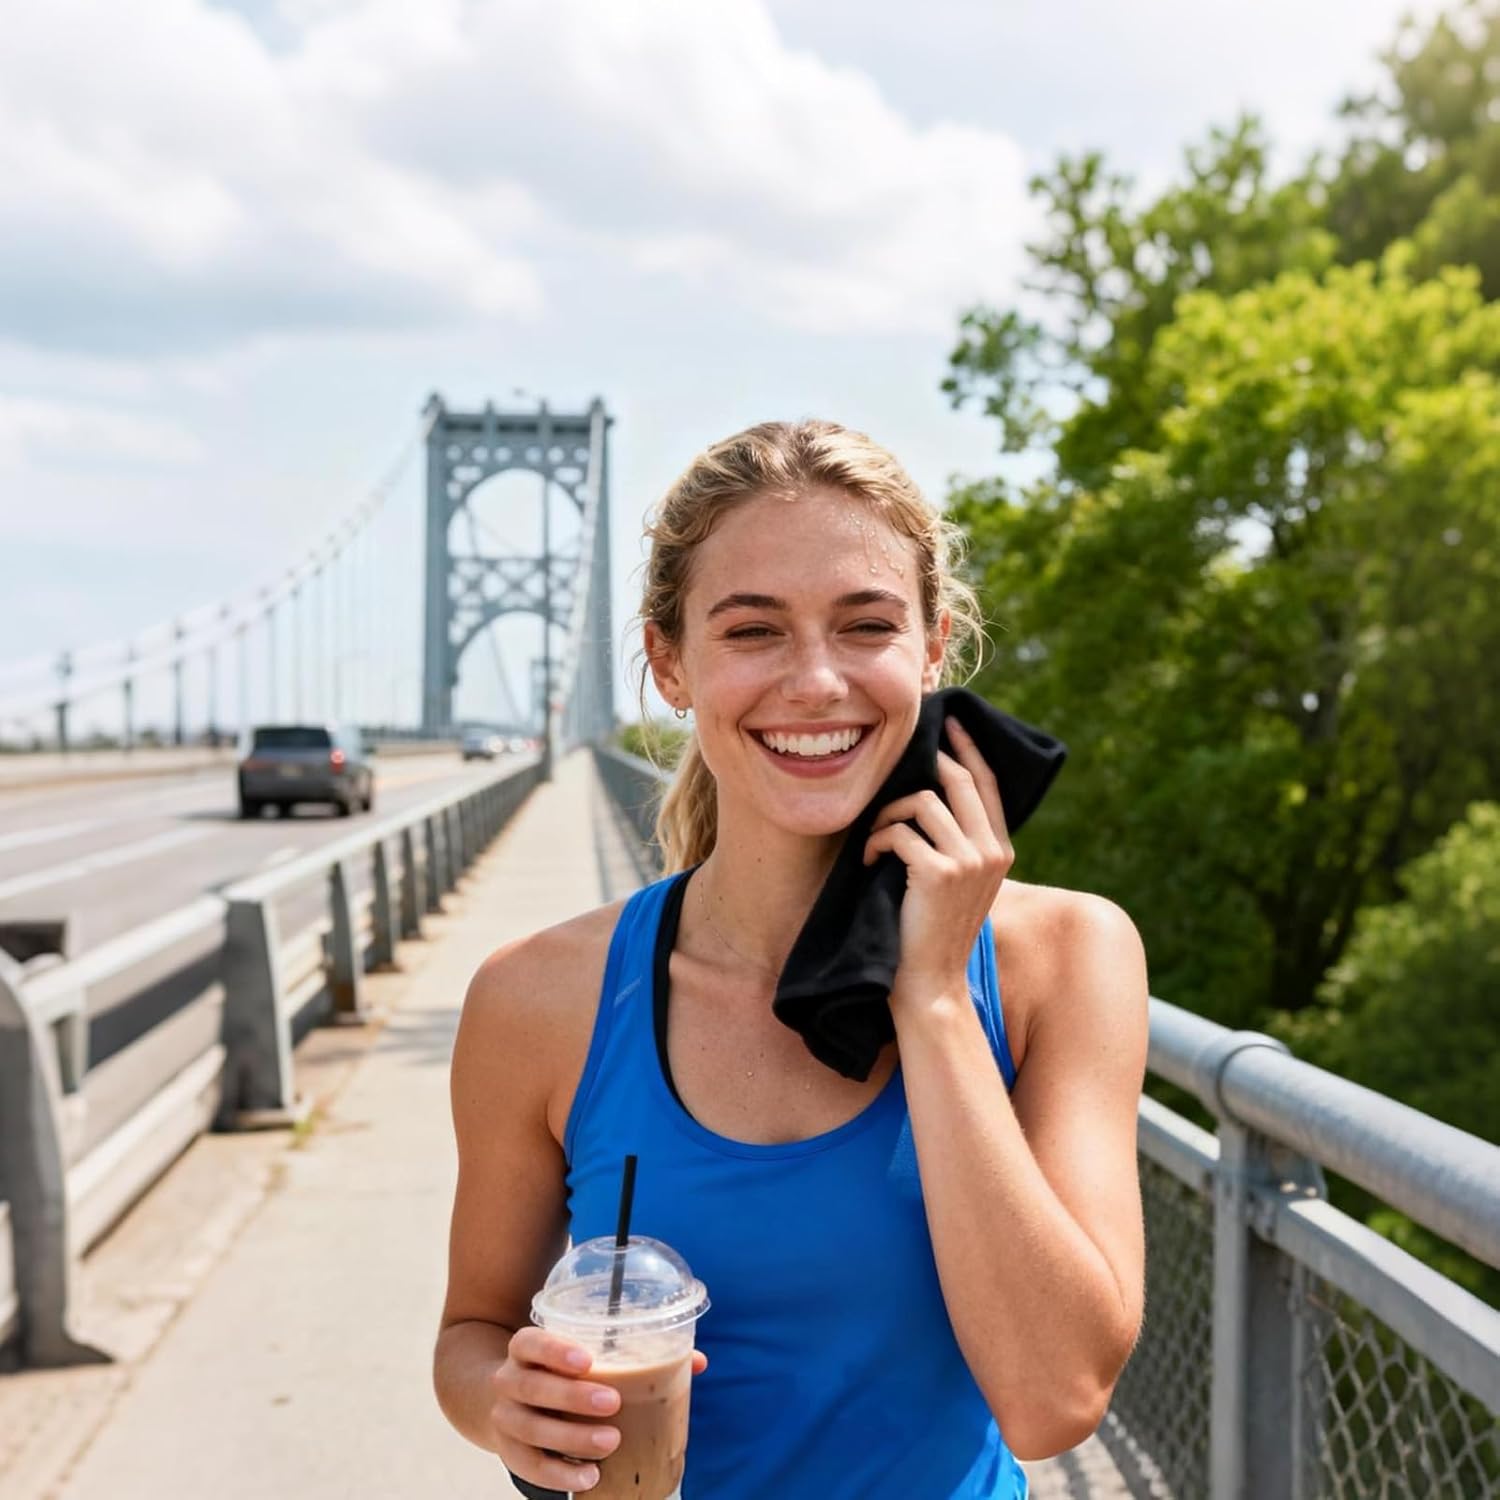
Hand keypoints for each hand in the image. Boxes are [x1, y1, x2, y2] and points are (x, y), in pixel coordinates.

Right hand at [490, 1326, 708, 1491]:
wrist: (511, 1400)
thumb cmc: (563, 1372)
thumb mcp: (586, 1354)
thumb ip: (636, 1353)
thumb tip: (696, 1361)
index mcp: (526, 1347)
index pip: (531, 1342)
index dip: (555, 1351)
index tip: (588, 1361)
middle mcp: (508, 1379)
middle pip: (531, 1387)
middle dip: (572, 1397)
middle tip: (612, 1402)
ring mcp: (505, 1418)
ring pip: (530, 1428)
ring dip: (571, 1438)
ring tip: (610, 1442)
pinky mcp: (510, 1452)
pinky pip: (531, 1466)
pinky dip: (560, 1474)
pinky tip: (590, 1475)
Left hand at [862, 716, 1013, 1011]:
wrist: (930, 982)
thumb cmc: (932, 930)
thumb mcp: (958, 881)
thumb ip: (959, 841)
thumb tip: (932, 793)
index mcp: (999, 849)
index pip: (986, 782)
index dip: (967, 748)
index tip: (949, 722)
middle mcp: (991, 851)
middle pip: (957, 780)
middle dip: (922, 764)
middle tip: (893, 761)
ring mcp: (969, 861)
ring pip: (921, 802)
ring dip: (886, 816)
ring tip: (875, 841)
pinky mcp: (940, 872)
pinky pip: (898, 832)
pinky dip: (876, 842)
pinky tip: (870, 863)